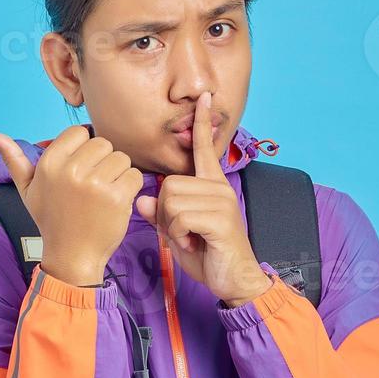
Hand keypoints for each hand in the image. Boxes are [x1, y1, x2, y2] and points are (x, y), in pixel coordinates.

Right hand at [0, 125, 143, 286]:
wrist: (71, 255)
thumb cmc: (51, 220)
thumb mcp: (27, 190)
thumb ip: (15, 161)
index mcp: (49, 164)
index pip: (79, 132)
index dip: (83, 150)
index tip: (78, 171)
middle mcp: (70, 170)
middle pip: (102, 143)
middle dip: (102, 161)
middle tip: (92, 186)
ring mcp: (94, 184)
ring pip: (121, 158)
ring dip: (117, 174)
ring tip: (103, 194)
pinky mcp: (116, 197)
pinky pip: (133, 175)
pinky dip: (130, 188)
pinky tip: (115, 202)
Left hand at [134, 92, 271, 307]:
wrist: (234, 280)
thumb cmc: (207, 255)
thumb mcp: (176, 233)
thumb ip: (161, 214)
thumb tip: (144, 199)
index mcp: (211, 187)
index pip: (204, 149)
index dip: (201, 123)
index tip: (203, 97)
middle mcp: (219, 188)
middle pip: (169, 184)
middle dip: (166, 213)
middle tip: (182, 232)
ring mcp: (222, 202)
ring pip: (172, 200)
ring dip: (172, 226)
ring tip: (190, 238)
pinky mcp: (221, 219)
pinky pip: (181, 218)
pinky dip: (179, 236)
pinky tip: (194, 244)